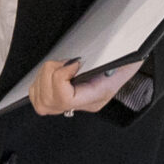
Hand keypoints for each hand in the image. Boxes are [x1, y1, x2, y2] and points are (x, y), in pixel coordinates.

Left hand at [28, 58, 143, 117]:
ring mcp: (70, 104)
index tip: (74, 63)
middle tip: (65, 63)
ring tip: (60, 66)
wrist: (126, 64)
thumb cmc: (125, 61)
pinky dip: (39, 83)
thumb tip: (86, 58)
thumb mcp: (123, 60)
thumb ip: (107, 59)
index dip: (60, 77)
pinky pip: (38, 97)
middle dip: (49, 75)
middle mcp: (80, 105)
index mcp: (95, 97)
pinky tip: (53, 73)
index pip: (65, 99)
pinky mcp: (60, 97)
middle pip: (47, 101)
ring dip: (43, 78)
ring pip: (41, 102)